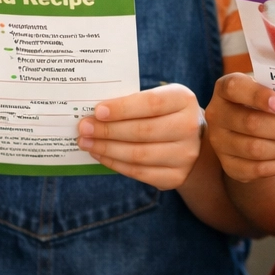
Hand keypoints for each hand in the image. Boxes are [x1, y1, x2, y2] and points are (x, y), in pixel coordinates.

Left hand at [77, 84, 201, 189]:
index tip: (98, 111)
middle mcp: (189, 127)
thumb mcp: (157, 98)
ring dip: (107, 149)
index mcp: (183, 100)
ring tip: (86, 143)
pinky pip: (139, 172)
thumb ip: (132, 102)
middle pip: (143, 131)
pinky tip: (100, 155)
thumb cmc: (163, 113)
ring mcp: (185, 155)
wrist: (190, 140)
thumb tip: (94, 114)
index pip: (151, 104)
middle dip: (108, 130)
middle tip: (84, 128)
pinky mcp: (176, 176)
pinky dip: (115, 164)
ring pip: (138, 155)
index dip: (122, 108)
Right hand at [205, 73, 274, 181]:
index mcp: (226, 88)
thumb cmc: (265, 101)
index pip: (236, 88)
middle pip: (250, 123)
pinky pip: (254, 169)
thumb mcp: (271, 86)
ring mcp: (219, 142)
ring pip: (254, 149)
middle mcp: (216, 114)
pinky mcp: (228, 165)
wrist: (249, 126)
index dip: (258, 95)